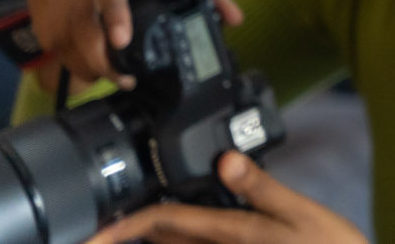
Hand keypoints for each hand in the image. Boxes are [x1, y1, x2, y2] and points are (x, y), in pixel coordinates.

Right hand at [24, 0, 240, 88]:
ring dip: (79, 61)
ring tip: (104, 75)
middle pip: (79, 16)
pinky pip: (43, 28)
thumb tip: (235, 18)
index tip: (121, 41)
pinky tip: (81, 61)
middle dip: (98, 57)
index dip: (113, 10)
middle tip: (121, 78)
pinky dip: (61, 53)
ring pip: (57, 29)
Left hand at [84, 152, 364, 243]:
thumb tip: (224, 158)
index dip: (125, 225)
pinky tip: (181, 234)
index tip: (91, 231)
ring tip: (126, 229)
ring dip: (151, 239)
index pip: (164, 222)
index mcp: (232, 232)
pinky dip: (179, 242)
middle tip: (100, 224)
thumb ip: (262, 186)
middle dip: (130, 232)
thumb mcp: (302, 213)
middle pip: (162, 240)